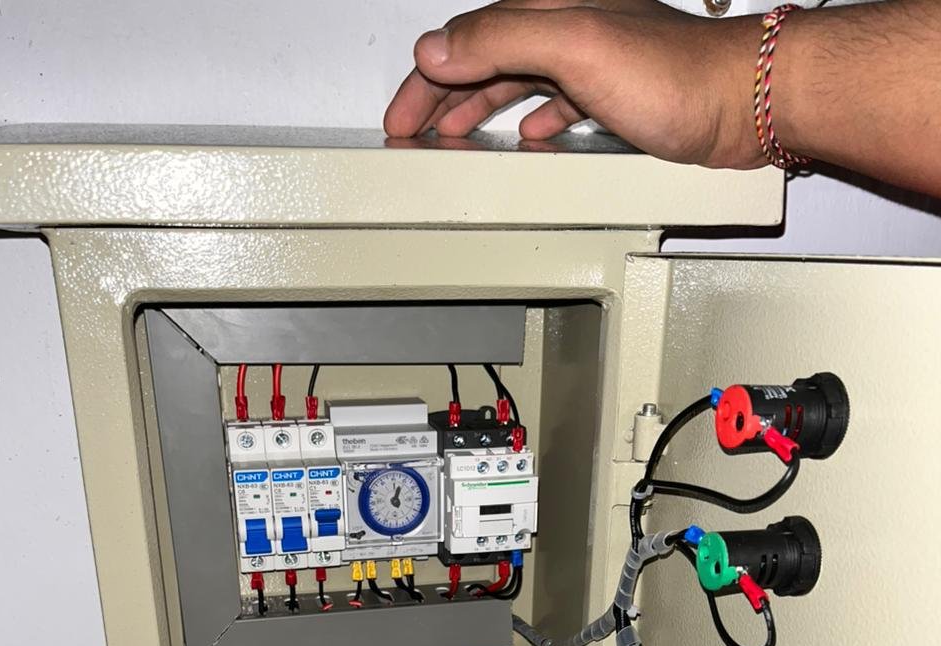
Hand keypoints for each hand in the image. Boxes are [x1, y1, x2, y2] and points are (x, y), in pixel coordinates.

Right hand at [384, 0, 764, 168]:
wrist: (743, 103)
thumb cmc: (677, 74)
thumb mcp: (575, 44)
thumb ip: (502, 39)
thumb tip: (439, 47)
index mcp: (551, 9)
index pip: (463, 40)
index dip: (423, 80)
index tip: (399, 117)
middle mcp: (569, 28)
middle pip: (484, 61)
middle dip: (442, 96)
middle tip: (412, 131)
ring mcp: (591, 62)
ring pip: (516, 82)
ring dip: (478, 108)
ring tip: (452, 135)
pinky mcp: (616, 95)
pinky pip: (556, 103)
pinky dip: (531, 119)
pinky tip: (527, 135)